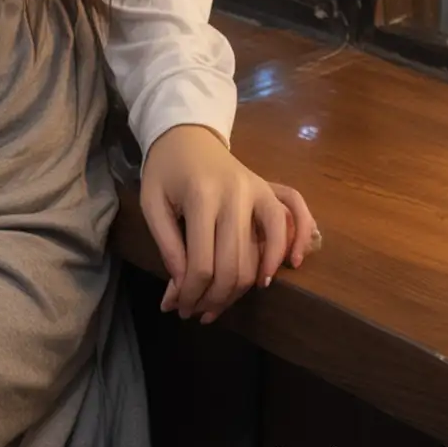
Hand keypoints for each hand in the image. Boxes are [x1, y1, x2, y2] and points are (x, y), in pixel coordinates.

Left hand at [140, 124, 318, 322]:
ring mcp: (258, 190)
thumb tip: (181, 289)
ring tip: (222, 305)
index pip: (202, 264)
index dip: (190, 294)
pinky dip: (294, 245)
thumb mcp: (152, 203)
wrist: (187, 134)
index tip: (177, 306)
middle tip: (196, 312)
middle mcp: (236, 194)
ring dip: (243, 290)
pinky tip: (278, 272)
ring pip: (260, 255)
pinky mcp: (270, 189)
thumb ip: (167, 246)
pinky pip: (295, 216)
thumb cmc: (165, 170)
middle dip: (214, 299)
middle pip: (232, 267)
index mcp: (202, 196)